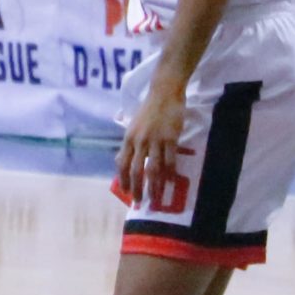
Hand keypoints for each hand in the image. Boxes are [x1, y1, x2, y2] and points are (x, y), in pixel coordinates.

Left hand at [115, 79, 186, 208]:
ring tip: (155, 198)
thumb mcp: (133, 126)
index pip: (122, 164)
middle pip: (136, 170)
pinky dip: (170, 173)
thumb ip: (130, 143)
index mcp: (128, 138)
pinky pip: (170, 160)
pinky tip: (171, 182)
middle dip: (137, 188)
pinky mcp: (170, 138)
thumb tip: (124, 160)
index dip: (124, 180)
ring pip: (153, 168)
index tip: (127, 192)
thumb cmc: (149, 110)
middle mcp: (139, 140)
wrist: (163, 93)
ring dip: (153, 186)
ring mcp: (155, 140)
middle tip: (139, 201)